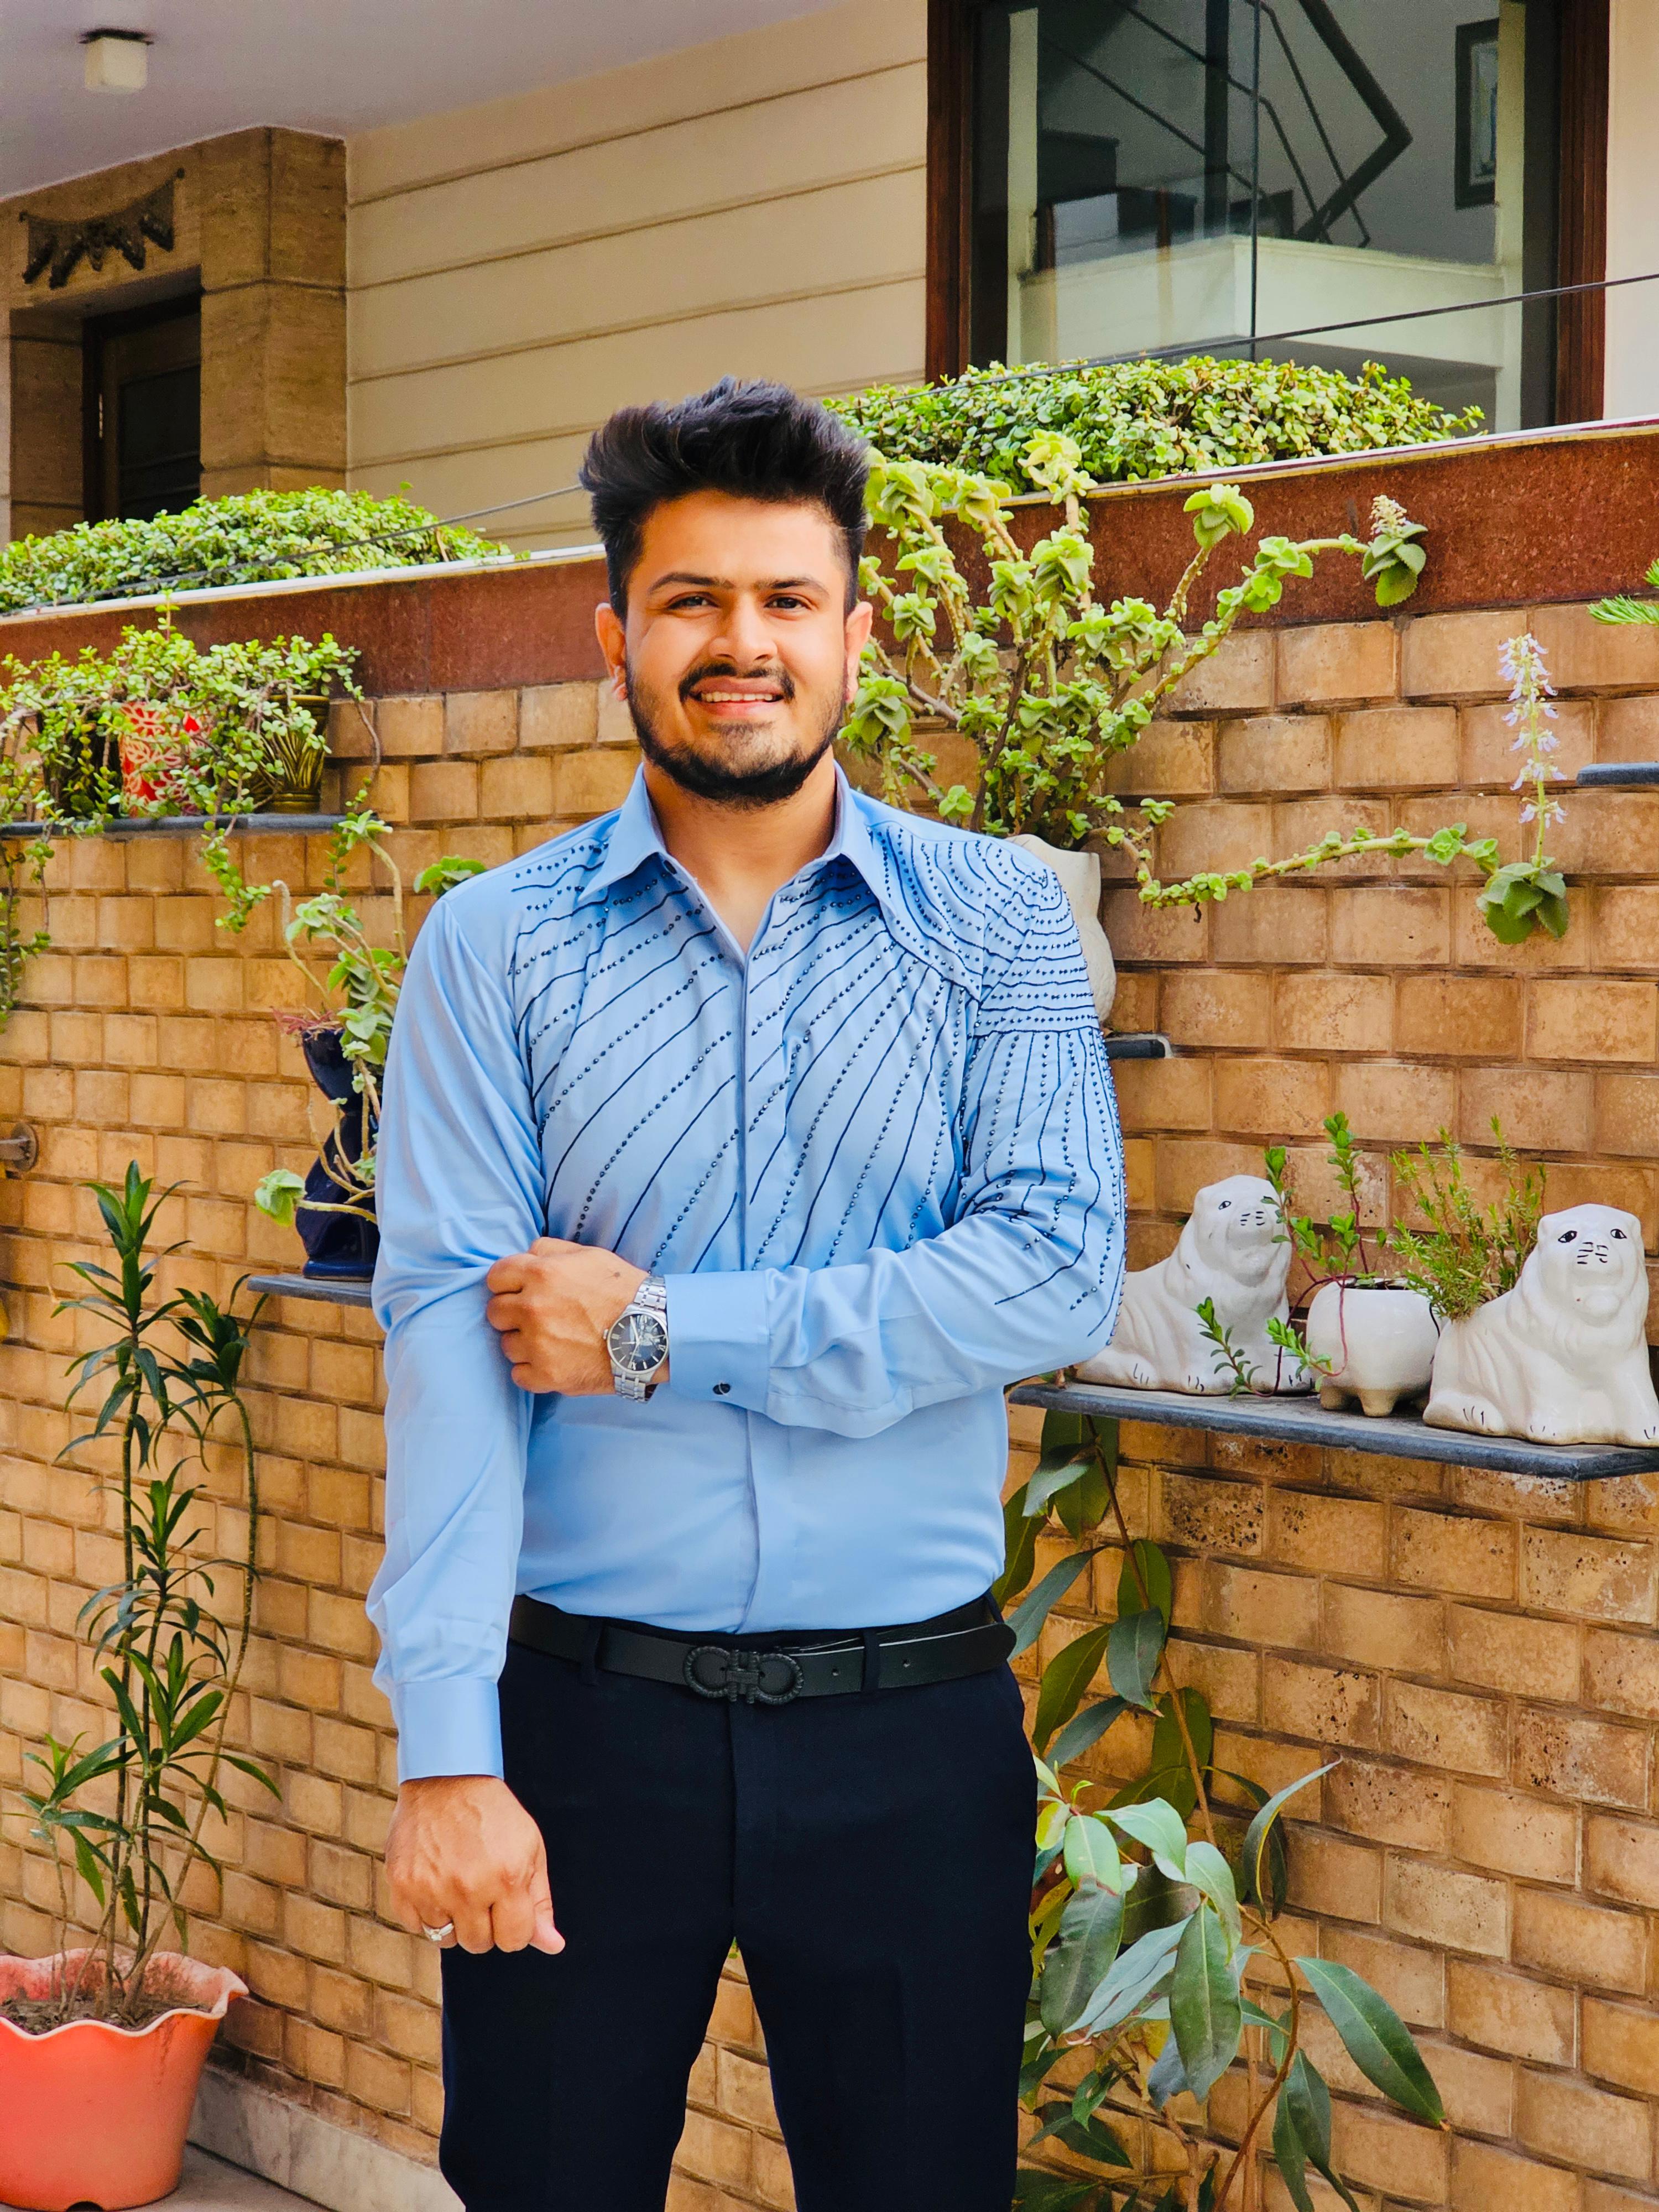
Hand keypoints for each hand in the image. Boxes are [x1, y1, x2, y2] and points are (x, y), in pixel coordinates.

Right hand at [385, 1775, 563, 1955]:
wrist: (447, 1778)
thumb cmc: (494, 1814)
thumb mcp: (530, 1849)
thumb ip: (539, 1902)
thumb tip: (553, 1945)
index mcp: (507, 1878)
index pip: (514, 1940)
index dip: (513, 1926)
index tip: (507, 1906)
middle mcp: (468, 1887)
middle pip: (479, 1944)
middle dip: (484, 1923)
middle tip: (481, 1887)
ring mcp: (431, 1889)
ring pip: (447, 1940)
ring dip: (454, 1919)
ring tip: (457, 1881)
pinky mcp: (402, 1886)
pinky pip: (416, 1927)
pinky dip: (426, 1912)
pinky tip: (434, 1881)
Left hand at [485, 1236, 646, 1393]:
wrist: (653, 1333)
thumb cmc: (623, 1291)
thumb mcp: (590, 1255)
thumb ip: (550, 1250)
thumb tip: (525, 1255)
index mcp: (541, 1274)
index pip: (495, 1277)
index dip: (507, 1283)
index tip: (520, 1290)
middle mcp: (533, 1308)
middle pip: (495, 1312)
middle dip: (513, 1313)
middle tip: (539, 1316)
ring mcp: (538, 1345)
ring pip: (506, 1345)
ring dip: (524, 1343)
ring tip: (553, 1340)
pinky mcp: (547, 1376)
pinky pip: (519, 1375)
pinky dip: (533, 1370)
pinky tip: (554, 1361)